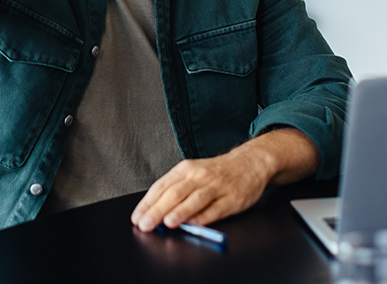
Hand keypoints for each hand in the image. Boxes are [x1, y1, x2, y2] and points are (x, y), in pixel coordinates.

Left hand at [130, 128, 320, 231]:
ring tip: (168, 223)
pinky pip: (217, 208)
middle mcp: (199, 176)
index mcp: (185, 169)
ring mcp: (217, 186)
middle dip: (158, 210)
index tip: (137, 217)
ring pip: (195, 199)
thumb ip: (175, 190)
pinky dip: (205, 217)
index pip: (161, 186)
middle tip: (146, 224)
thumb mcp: (193, 173)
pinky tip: (195, 224)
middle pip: (175, 193)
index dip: (147, 203)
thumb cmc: (216, 172)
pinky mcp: (233, 198)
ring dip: (181, 212)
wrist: (249, 162)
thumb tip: (155, 211)